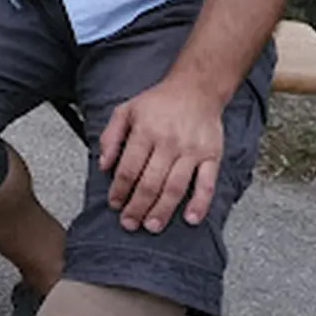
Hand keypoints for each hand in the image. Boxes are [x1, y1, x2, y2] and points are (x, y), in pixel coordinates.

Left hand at [98, 77, 226, 232]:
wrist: (195, 89)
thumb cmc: (158, 102)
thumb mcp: (126, 110)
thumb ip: (111, 136)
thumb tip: (103, 165)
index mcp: (145, 131)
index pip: (128, 168)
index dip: (119, 189)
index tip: (114, 204)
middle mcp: (168, 142)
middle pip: (150, 182)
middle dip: (137, 206)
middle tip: (129, 223)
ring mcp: (192, 151)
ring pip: (175, 187)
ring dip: (162, 210)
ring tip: (151, 226)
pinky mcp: (212, 156)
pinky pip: (207, 184)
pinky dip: (200, 204)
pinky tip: (190, 219)